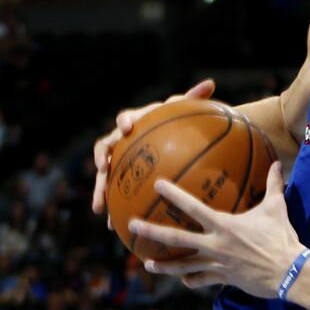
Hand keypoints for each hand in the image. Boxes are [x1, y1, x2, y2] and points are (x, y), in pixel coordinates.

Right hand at [92, 79, 216, 218]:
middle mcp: (121, 140)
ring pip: (103, 175)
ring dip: (100, 190)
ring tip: (99, 209)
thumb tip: (210, 82)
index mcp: (135, 121)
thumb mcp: (184, 110)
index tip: (128, 126)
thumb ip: (193, 98)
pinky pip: (113, 192)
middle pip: (105, 147)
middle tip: (101, 169)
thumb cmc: (177, 121)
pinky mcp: (119, 178)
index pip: (126, 118)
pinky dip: (112, 208)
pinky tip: (114, 226)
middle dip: (100, 159)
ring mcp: (117, 160)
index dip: (125, 121)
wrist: (168, 136)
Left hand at [129, 162, 303, 296]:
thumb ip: (274, 185)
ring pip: (183, 265)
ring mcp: (217, 263)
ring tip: (147, 263)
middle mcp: (215, 244)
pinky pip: (202, 280)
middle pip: (176, 238)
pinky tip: (183, 280)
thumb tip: (278, 164)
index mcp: (224, 225)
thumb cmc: (282, 238)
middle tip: (131, 226)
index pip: (193, 207)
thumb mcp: (277, 208)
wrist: (289, 272)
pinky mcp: (223, 278)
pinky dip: (191, 280)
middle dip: (151, 231)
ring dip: (164, 265)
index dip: (173, 195)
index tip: (157, 184)